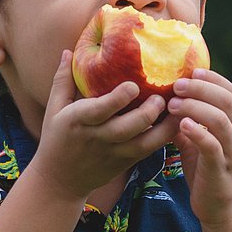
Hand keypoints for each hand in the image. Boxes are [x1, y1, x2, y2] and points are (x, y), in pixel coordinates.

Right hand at [30, 50, 180, 199]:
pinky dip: (165, 136)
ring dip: (165, 126)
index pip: (100, 109)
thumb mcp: (53, 109)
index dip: (119, 98)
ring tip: (178, 108)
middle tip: (162, 96)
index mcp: (78, 121)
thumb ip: (62, 80)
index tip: (134, 85)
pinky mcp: (126, 162)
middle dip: (149, 112)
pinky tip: (178, 120)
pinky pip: (150, 150)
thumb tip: (67, 50)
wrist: (59, 181)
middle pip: (128, 127)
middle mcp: (97, 138)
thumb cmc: (56, 139)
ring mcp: (114, 152)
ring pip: (145, 142)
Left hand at [167, 69, 231, 226]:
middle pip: (228, 101)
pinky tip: (181, 125)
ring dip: (196, 107)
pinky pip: (213, 146)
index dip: (213, 79)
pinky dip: (198, 132)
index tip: (191, 71)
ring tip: (173, 103)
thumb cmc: (206, 171)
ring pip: (221, 120)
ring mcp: (231, 152)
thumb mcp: (195, 141)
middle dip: (202, 88)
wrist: (219, 209)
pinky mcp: (221, 169)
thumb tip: (163, 99)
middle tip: (176, 85)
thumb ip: (186, 121)